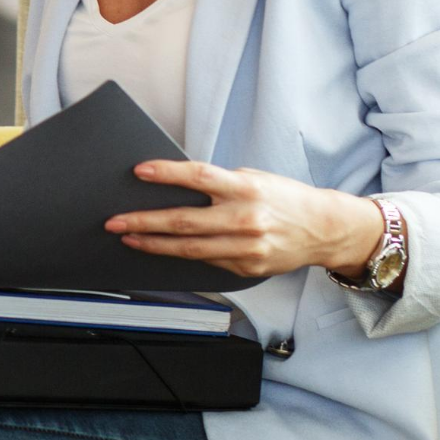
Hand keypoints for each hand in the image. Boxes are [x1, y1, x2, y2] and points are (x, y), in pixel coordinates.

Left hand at [108, 161, 383, 281]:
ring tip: (129, 238)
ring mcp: (246, 248)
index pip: (199, 177)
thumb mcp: (254, 179)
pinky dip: (180, 256)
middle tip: (115, 220)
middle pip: (185, 221)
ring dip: (154, 244)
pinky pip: (206, 261)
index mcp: (246, 188)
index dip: (168, 173)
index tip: (139, 171)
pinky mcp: (247, 268)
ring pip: (189, 249)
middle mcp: (245, 219)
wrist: (324, 229)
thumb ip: (219, 184)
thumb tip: (175, 185)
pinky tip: (161, 250)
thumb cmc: (284, 198)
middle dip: (145, 221)